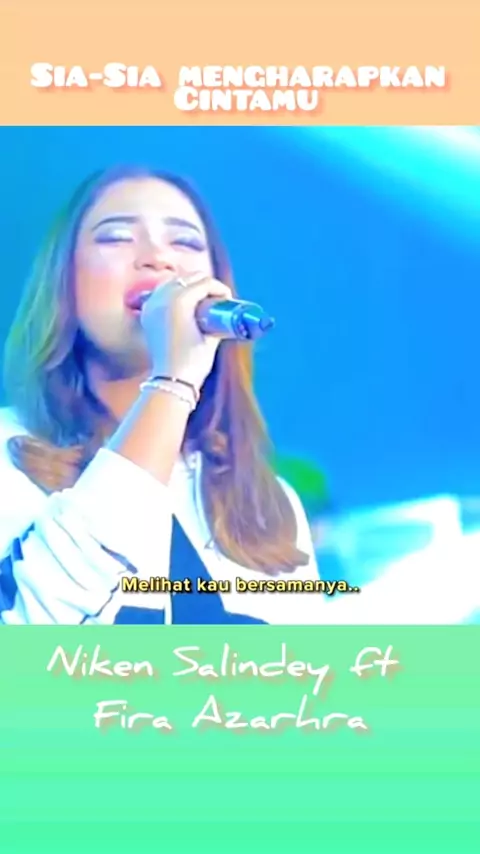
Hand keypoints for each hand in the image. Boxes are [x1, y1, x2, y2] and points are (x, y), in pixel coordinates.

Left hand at [140, 273, 232, 388]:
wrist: (170, 379)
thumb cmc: (193, 362)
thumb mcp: (211, 338)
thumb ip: (216, 320)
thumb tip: (222, 312)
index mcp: (179, 302)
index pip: (203, 283)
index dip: (219, 288)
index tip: (228, 298)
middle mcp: (162, 299)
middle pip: (187, 278)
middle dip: (205, 284)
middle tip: (217, 297)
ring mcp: (152, 305)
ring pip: (173, 282)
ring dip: (189, 285)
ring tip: (202, 298)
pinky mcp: (147, 314)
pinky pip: (161, 292)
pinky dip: (174, 292)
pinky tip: (184, 301)